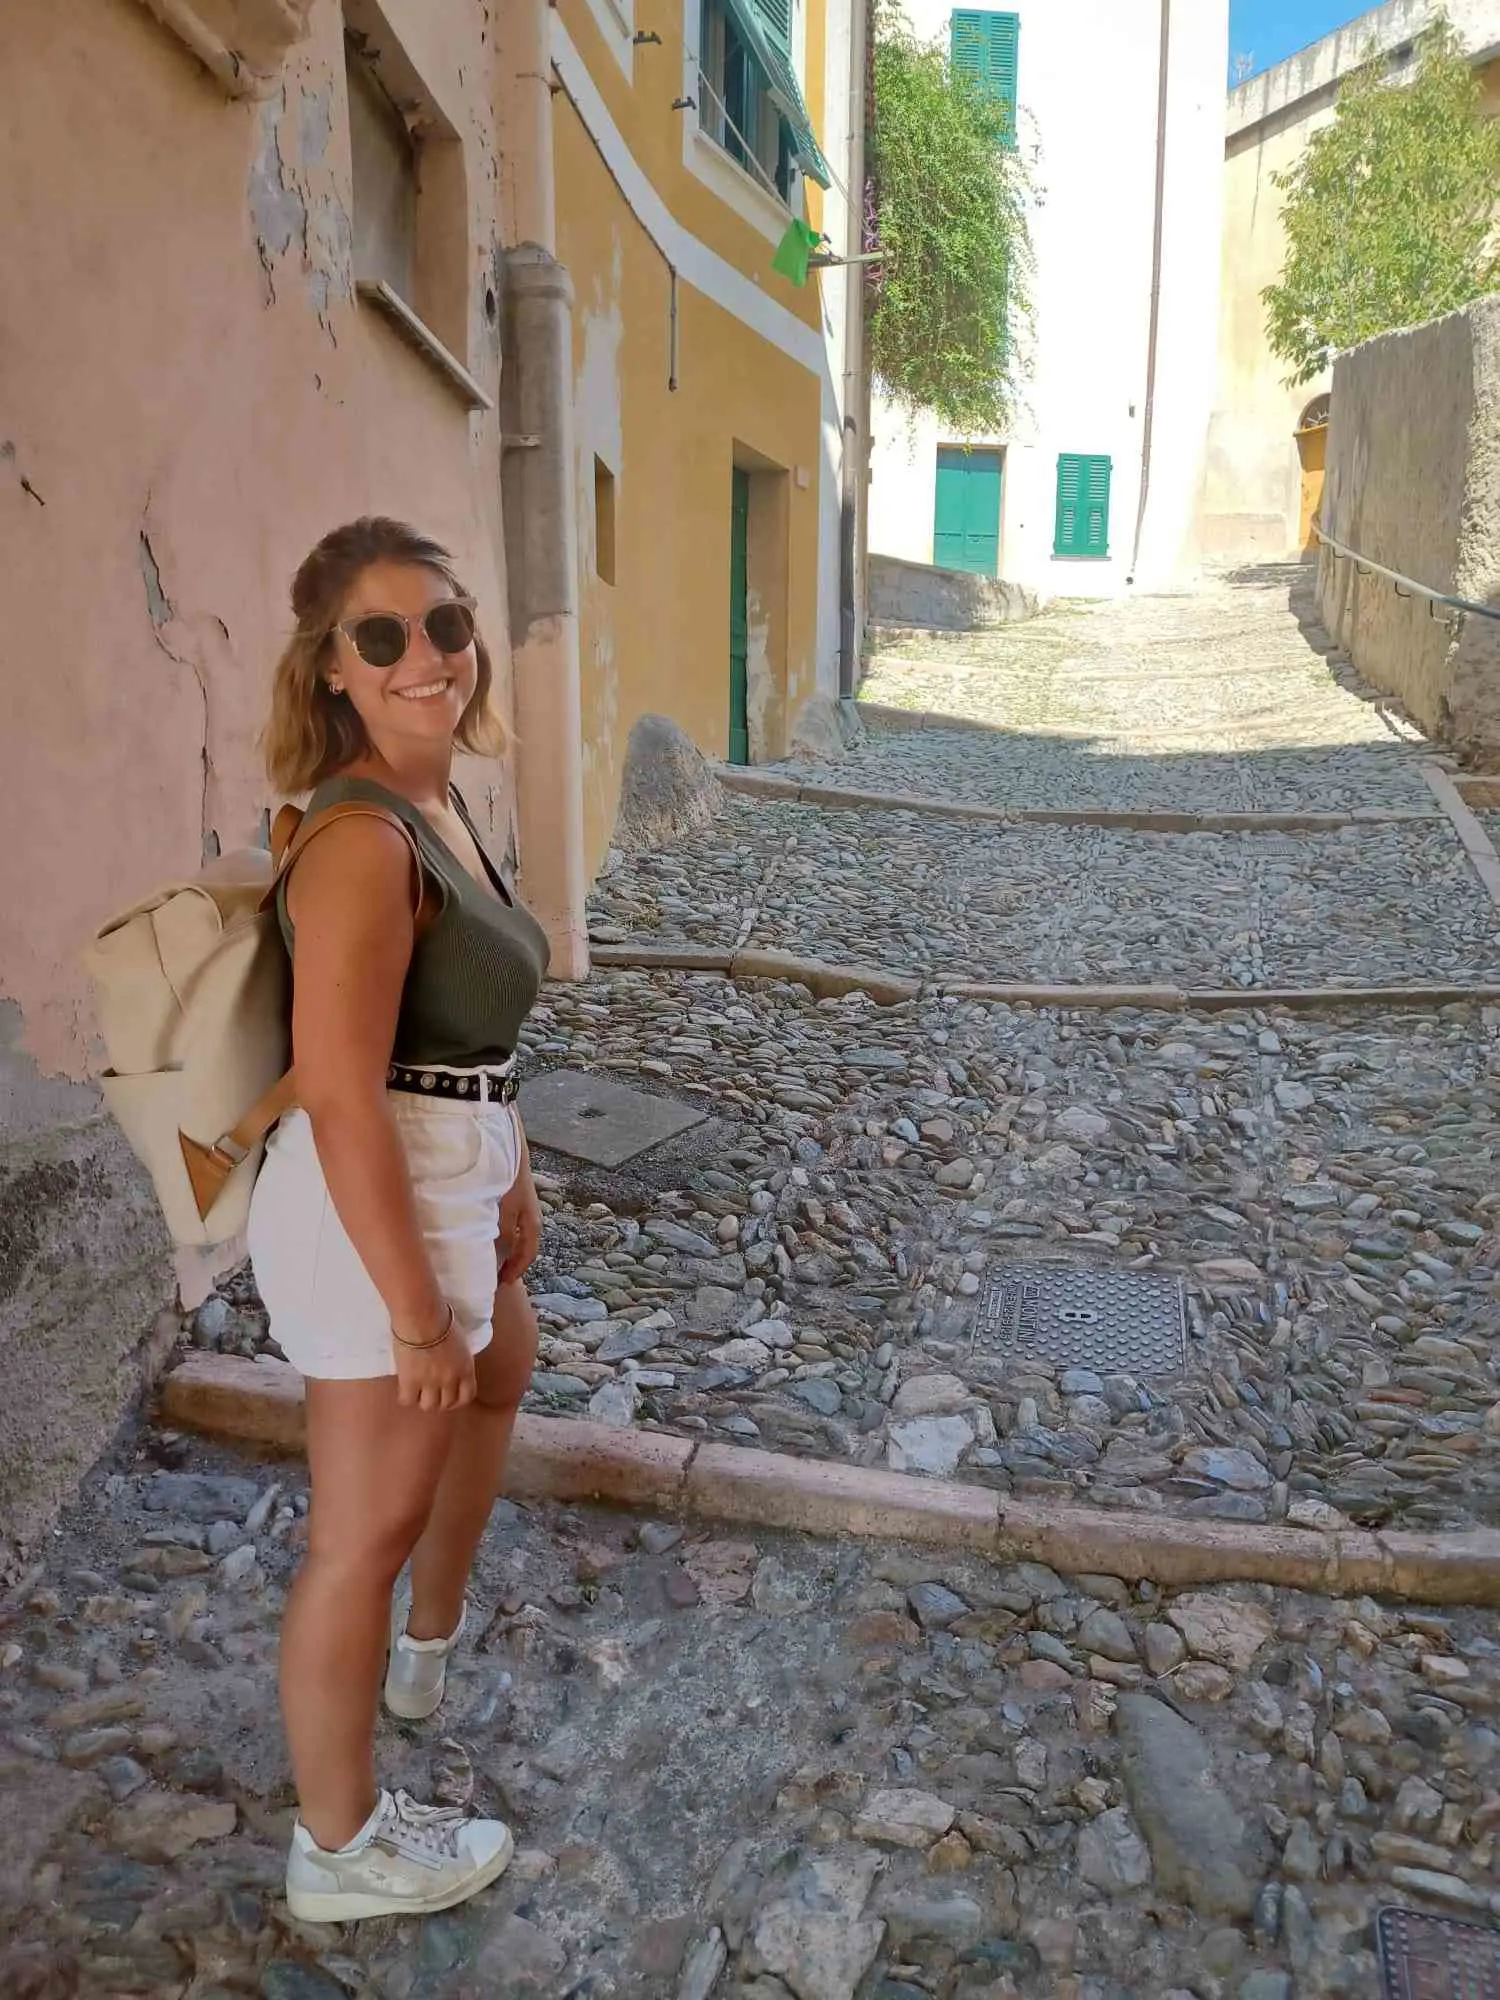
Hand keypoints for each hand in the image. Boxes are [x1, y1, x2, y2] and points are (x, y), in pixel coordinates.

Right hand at [392, 1306, 475, 1412]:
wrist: (421, 1316)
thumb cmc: (441, 1319)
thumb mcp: (459, 1341)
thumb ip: (458, 1358)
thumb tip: (452, 1363)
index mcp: (466, 1368)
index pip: (467, 1396)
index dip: (458, 1400)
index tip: (451, 1397)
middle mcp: (450, 1379)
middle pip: (447, 1404)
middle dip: (440, 1400)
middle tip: (431, 1393)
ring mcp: (430, 1383)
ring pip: (428, 1406)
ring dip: (423, 1400)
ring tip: (417, 1392)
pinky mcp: (410, 1381)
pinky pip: (407, 1400)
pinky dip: (405, 1396)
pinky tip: (404, 1388)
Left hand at [499, 1161, 542, 1284]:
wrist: (510, 1149)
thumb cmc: (509, 1181)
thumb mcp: (506, 1212)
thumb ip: (503, 1236)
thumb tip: (500, 1259)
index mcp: (532, 1224)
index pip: (527, 1255)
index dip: (515, 1271)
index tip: (502, 1284)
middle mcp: (531, 1218)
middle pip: (522, 1247)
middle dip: (510, 1262)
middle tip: (494, 1276)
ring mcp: (523, 1208)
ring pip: (516, 1236)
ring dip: (505, 1249)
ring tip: (489, 1258)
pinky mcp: (513, 1198)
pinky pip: (510, 1224)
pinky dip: (501, 1235)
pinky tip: (487, 1233)